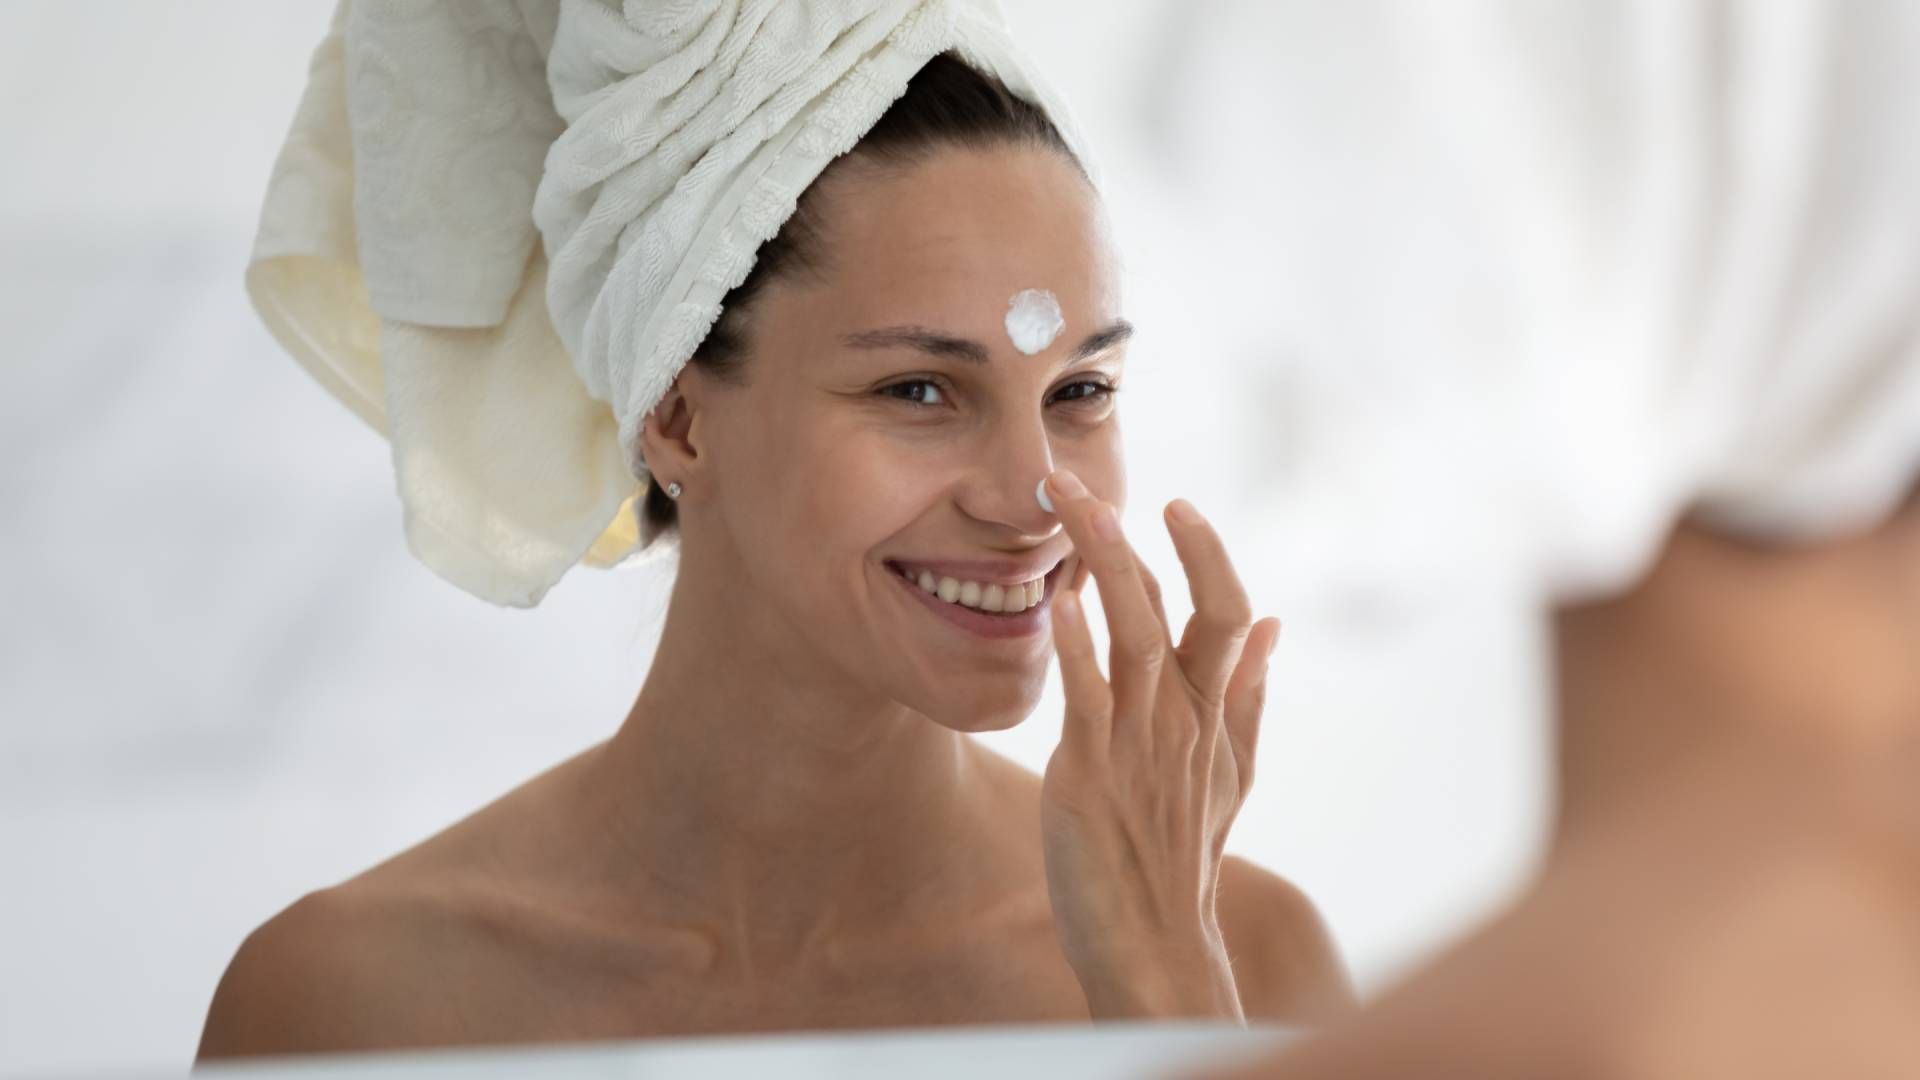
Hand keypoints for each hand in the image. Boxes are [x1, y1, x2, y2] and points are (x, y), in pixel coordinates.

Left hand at [1037, 468, 1281, 1020]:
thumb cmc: (1183, 857)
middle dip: (1127, 534)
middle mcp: (1183, 718)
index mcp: (1215, 712)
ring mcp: (1139, 743)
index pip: (1229, 611)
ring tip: (1072, 508)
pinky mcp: (1091, 772)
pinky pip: (1087, 696)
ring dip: (1102, 564)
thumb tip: (1277, 624)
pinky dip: (1075, 645)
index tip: (1178, 505)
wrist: (1156, 944)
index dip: (1206, 553)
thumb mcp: (1234, 772)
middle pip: (1169, 605)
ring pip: (1132, 633)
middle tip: (1075, 476)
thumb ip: (1250, 694)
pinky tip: (1056, 603)